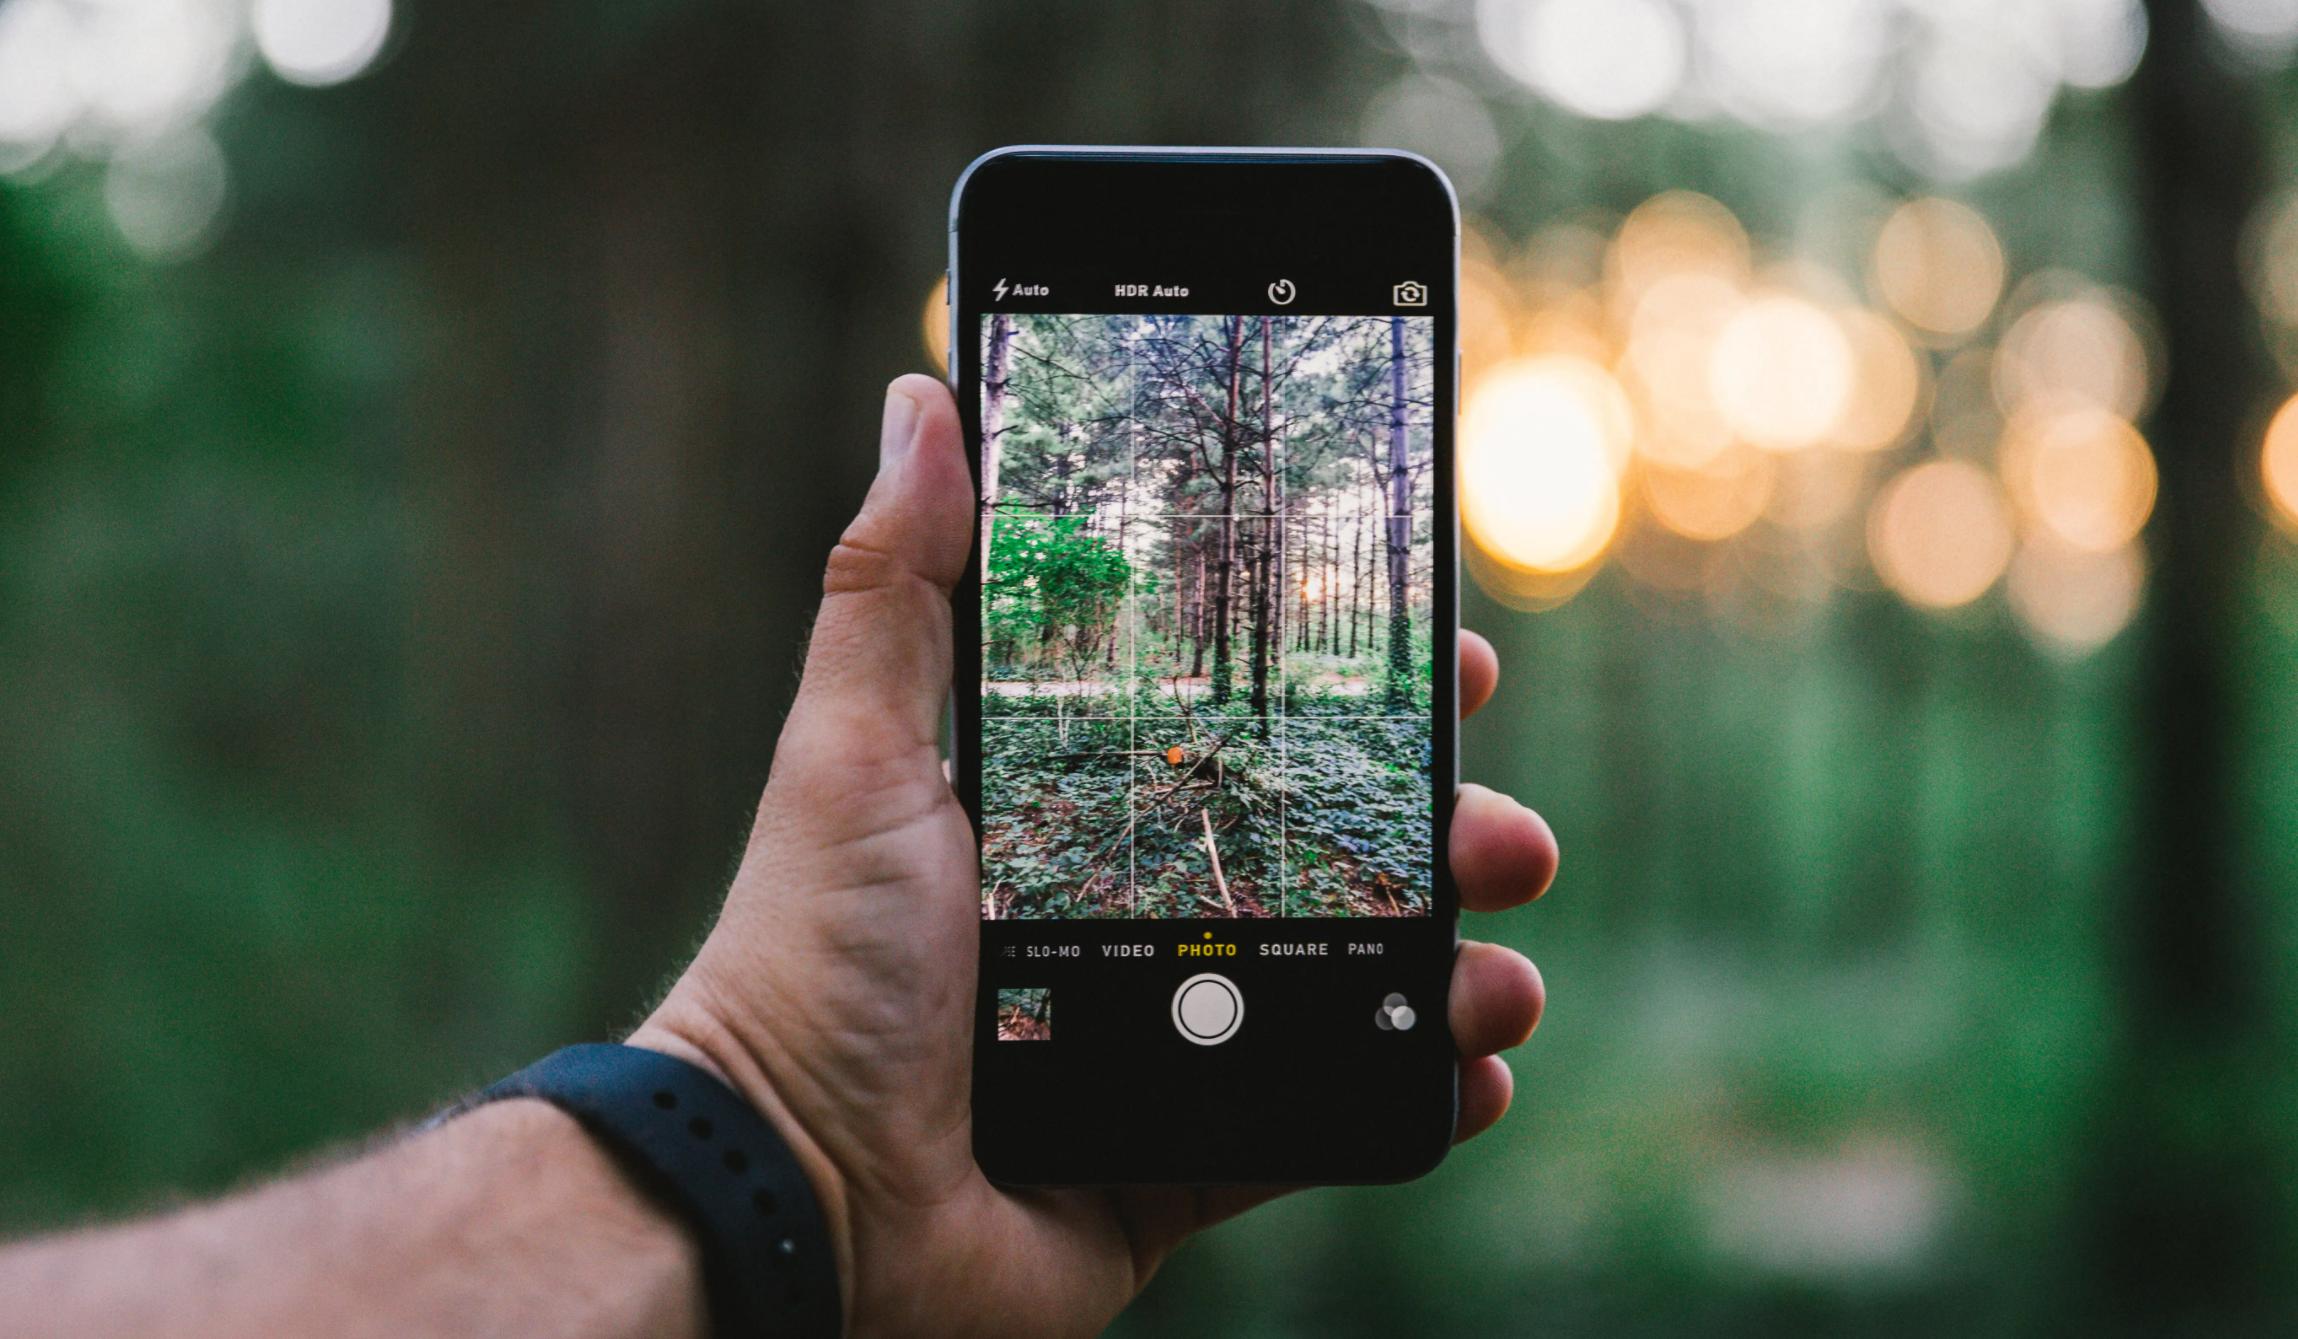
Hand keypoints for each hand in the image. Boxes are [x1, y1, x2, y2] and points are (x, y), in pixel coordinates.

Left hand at [631, 376, 1558, 1337]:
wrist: (795, 1193)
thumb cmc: (811, 959)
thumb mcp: (855, 750)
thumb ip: (898, 583)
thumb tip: (925, 400)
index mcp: (1083, 812)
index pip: (1251, 729)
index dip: (1357, 700)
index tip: (1449, 664)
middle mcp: (1141, 913)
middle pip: (1334, 850)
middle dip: (1446, 829)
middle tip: (1504, 829)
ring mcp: (1176, 1036)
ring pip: (1363, 981)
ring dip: (1462, 963)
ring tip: (1503, 969)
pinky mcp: (1191, 1155)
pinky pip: (1336, 1119)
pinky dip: (1420, 1093)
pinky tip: (1472, 1069)